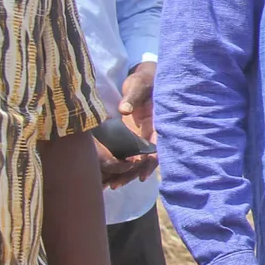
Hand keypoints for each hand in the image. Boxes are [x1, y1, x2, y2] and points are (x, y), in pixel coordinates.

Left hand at [100, 62, 159, 187]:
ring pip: (134, 159)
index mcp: (158, 124)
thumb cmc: (143, 80)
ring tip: (108, 186)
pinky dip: (117, 164)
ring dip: (123, 173)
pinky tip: (106, 175)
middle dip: (131, 173)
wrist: (142, 78)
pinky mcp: (130, 136)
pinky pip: (125, 153)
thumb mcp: (138, 85)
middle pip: (144, 159)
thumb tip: (124, 110)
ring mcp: (140, 137)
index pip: (158, 148)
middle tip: (116, 185)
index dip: (151, 163)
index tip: (141, 175)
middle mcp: (150, 134)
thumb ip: (132, 97)